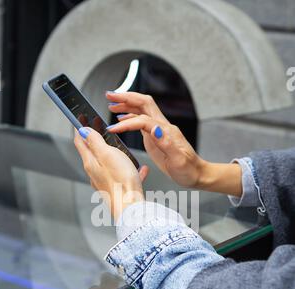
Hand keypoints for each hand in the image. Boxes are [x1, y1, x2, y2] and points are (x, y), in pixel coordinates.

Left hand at [74, 128, 147, 220]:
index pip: (80, 141)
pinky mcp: (117, 190)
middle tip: (101, 127)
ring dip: (115, 154)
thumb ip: (95, 141)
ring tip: (123, 148)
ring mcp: (106, 183)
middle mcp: (95, 174)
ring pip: (109, 164)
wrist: (131, 208)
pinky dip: (130, 170)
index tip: (82, 116)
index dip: (80, 127)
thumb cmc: (120, 182)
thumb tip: (84, 131)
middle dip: (97, 138)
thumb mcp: (107, 154)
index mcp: (91, 163)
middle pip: (93, 152)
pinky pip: (123, 176)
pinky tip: (140, 169)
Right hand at [106, 91, 241, 196]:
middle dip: (126, 97)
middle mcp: (162, 127)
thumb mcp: (178, 160)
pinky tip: (122, 119)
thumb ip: (166, 144)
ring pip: (142, 110)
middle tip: (110, 95)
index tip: (113, 128)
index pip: (142, 119)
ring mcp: (159, 131)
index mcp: (166, 131)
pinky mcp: (156, 137)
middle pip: (143, 103)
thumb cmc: (188, 170)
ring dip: (126, 104)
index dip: (126, 122)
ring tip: (111, 103)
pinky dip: (130, 117)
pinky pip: (141, 121)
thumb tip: (155, 129)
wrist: (197, 174)